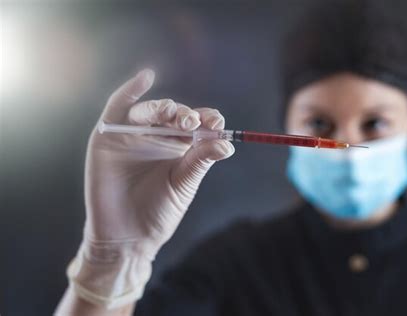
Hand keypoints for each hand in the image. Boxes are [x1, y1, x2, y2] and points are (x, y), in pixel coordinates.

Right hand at [67, 69, 233, 308]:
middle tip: (194, 123)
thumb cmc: (159, 212)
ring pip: (150, 111)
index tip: (219, 124)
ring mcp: (133, 134)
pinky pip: (118, 107)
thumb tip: (228, 143)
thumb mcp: (184, 183)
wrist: (128, 236)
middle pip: (175, 115)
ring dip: (164, 109)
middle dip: (186, 116)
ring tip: (178, 117)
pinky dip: (130, 91)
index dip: (209, 120)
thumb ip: (201, 160)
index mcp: (180, 146)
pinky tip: (146, 78)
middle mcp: (159, 136)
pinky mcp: (108, 135)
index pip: (198, 124)